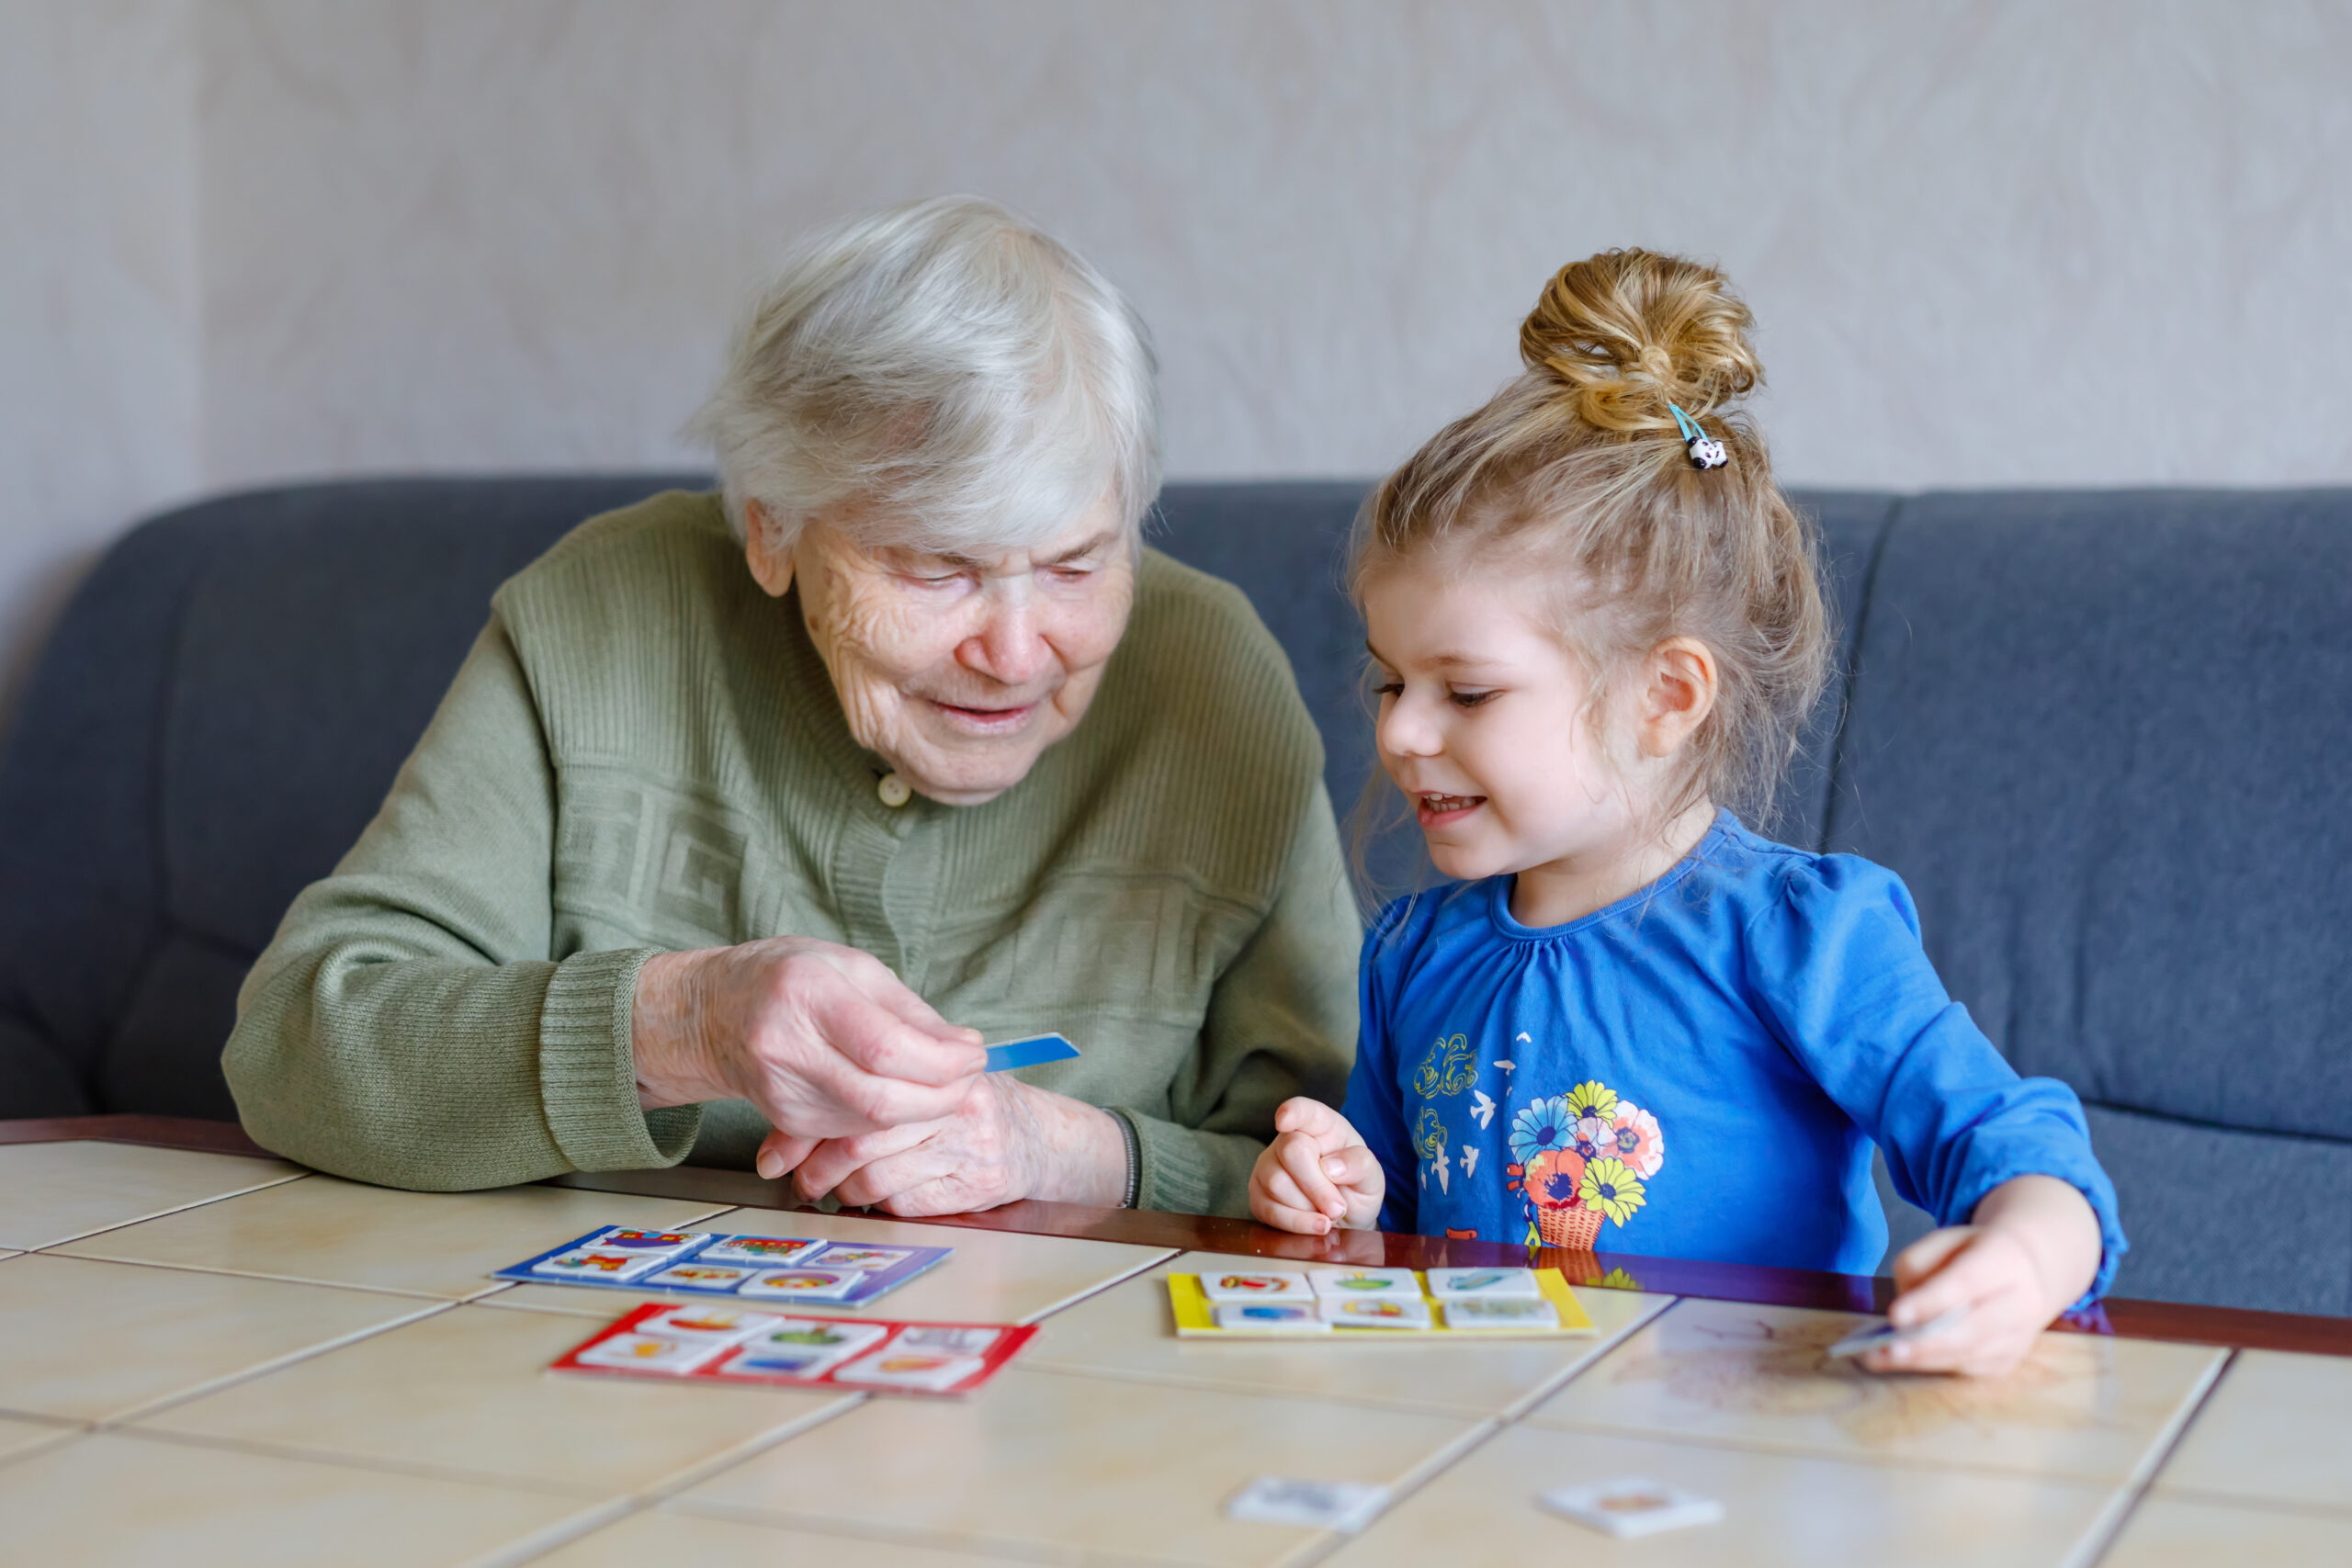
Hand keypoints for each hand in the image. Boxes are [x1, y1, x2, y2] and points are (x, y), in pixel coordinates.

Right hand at [629, 937, 985, 1149]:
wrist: (714, 1012)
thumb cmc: (788, 977)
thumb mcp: (852, 968)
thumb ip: (909, 1011)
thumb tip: (964, 1046)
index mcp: (805, 994)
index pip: (884, 1048)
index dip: (941, 1061)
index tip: (976, 1053)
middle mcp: (786, 1048)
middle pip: (880, 1099)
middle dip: (940, 1096)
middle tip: (970, 1077)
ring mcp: (782, 1091)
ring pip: (871, 1122)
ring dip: (923, 1109)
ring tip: (947, 1082)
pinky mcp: (786, 1119)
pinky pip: (853, 1128)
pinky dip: (892, 1117)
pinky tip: (908, 1095)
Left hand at [769, 1073, 1127, 1214]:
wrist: (1038, 1138)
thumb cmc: (964, 1110)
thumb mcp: (920, 1085)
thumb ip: (866, 1094)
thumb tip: (783, 1138)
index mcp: (933, 1067)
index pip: (855, 1098)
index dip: (808, 1130)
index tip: (780, 1152)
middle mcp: (954, 1102)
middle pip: (860, 1141)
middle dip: (817, 1169)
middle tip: (802, 1181)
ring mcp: (968, 1144)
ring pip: (876, 1178)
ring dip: (846, 1192)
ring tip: (839, 1190)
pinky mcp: (976, 1184)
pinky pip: (905, 1203)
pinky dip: (881, 1206)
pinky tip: (879, 1198)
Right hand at [1248, 1097, 1384, 1235]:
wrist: (1345, 1220)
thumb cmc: (1355, 1188)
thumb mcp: (1372, 1177)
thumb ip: (1360, 1165)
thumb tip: (1331, 1167)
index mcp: (1321, 1126)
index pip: (1304, 1110)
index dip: (1293, 1112)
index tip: (1284, 1120)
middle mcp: (1289, 1140)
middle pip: (1291, 1151)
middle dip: (1317, 1186)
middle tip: (1338, 1208)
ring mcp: (1269, 1166)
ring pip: (1277, 1183)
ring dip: (1308, 1207)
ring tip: (1328, 1215)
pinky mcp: (1258, 1195)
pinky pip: (1269, 1210)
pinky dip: (1296, 1223)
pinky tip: (1315, 1226)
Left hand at [1868, 1174, 2101, 1377]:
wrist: (2027, 1270)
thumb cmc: (1972, 1253)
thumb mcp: (1942, 1242)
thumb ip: (1918, 1268)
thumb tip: (1903, 1314)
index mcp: (2006, 1260)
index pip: (1966, 1282)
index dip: (1931, 1301)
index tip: (1895, 1315)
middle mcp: (2023, 1301)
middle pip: (1972, 1328)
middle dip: (1927, 1342)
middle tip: (1889, 1349)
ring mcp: (2021, 1336)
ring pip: (1969, 1354)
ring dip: (1923, 1360)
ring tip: (1880, 1358)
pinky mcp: (2011, 1360)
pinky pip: (1970, 1369)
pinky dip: (1936, 1365)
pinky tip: (1904, 1362)